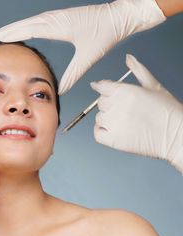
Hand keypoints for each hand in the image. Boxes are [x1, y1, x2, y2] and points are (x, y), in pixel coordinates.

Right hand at [0, 0, 165, 93]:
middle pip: (29, 23)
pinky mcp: (65, 17)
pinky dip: (31, 24)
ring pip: (35, 20)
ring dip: (20, 25)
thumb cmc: (106, 33)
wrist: (120, 17)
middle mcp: (57, 18)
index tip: (1, 37)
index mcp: (60, 26)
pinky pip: (42, 19)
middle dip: (12, 29)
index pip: (31, 29)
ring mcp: (60, 16)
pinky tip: (28, 28)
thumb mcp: (88, 57)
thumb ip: (73, 75)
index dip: (15, 33)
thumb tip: (60, 90)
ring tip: (8, 32)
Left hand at [91, 54, 182, 172]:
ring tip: (126, 121)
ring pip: (99, 117)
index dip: (104, 89)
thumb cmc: (168, 112)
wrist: (177, 137)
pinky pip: (97, 133)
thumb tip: (128, 58)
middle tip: (126, 110)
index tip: (103, 90)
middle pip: (100, 102)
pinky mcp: (113, 140)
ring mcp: (114, 123)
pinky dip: (102, 132)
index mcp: (126, 92)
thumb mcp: (154, 86)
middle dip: (110, 104)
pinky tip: (115, 130)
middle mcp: (117, 106)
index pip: (103, 86)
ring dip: (108, 119)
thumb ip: (138, 71)